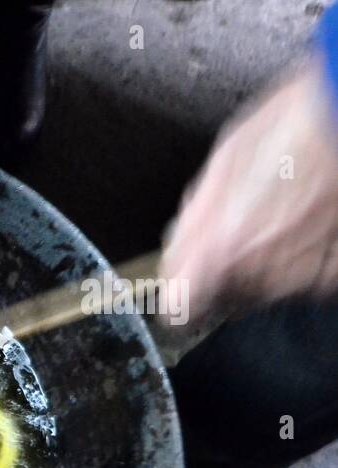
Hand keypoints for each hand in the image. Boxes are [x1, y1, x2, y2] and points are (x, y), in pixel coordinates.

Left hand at [161, 58, 337, 340]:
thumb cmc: (293, 125)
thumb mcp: (224, 162)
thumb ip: (196, 217)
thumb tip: (180, 244)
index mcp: (219, 248)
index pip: (181, 307)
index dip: (181, 292)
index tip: (184, 280)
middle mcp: (260, 273)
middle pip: (224, 295)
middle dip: (225, 270)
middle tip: (245, 227)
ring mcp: (301, 277)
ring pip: (264, 288)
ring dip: (265, 263)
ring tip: (284, 215)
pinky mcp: (333, 274)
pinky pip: (306, 278)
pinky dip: (305, 258)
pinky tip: (311, 222)